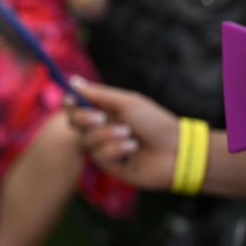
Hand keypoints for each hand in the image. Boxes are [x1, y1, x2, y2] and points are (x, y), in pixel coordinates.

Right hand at [64, 77, 178, 190]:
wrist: (176, 151)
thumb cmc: (154, 122)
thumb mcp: (126, 103)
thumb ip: (97, 94)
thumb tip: (72, 80)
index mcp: (104, 111)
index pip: (76, 106)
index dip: (70, 103)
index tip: (72, 99)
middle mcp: (101, 128)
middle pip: (74, 122)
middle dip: (85, 118)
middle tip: (101, 117)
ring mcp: (104, 147)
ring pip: (87, 140)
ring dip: (108, 135)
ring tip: (130, 135)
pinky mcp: (110, 165)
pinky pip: (99, 155)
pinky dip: (116, 149)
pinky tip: (133, 149)